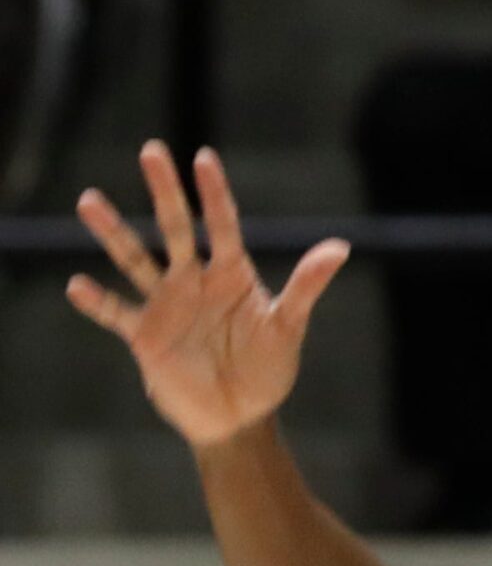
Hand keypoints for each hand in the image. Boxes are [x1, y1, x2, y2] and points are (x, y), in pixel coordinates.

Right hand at [66, 142, 348, 450]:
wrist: (240, 415)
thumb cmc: (267, 368)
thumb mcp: (289, 326)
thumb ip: (307, 285)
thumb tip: (340, 246)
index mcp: (231, 274)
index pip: (222, 225)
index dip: (214, 193)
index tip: (204, 158)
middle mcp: (194, 280)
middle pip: (176, 228)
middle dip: (165, 191)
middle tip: (152, 150)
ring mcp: (166, 305)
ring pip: (135, 260)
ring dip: (113, 233)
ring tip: (89, 202)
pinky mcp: (145, 336)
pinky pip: (117, 314)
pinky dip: (98, 303)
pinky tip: (77, 285)